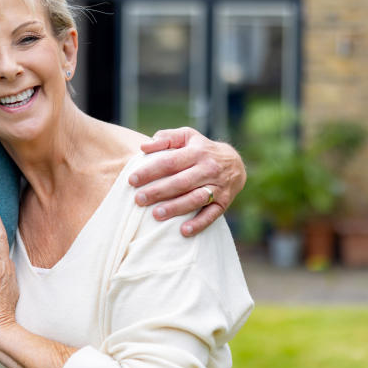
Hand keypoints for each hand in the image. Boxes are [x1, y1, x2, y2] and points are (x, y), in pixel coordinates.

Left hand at [130, 127, 245, 236]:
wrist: (235, 163)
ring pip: (195, 199)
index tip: (132, 180)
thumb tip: (143, 146)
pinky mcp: (223, 202)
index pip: (170, 162)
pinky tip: (183, 231)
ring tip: (156, 215)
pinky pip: (211, 215)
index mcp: (196, 152)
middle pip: (180, 182)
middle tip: (138, 199)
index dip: (150, 171)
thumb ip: (166, 138)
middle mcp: (208, 169)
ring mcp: (217, 186)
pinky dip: (199, 223)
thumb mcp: (187, 136)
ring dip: (176, 208)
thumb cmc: (201, 149)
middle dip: (158, 191)